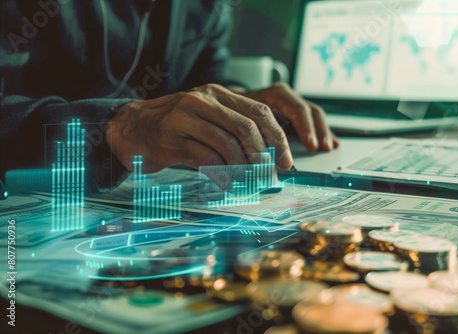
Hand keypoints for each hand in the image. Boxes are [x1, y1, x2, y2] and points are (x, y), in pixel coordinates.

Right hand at [106, 84, 292, 172]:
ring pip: (228, 144)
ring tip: (249, 183)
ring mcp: (186, 117)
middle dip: (264, 156)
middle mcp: (204, 100)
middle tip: (269, 177)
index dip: (277, 138)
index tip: (286, 161)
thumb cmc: (175, 128)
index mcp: (218, 94)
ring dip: (244, 169)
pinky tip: (227, 185)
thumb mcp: (206, 120)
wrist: (131, 129)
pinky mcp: (172, 137)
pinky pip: (207, 158)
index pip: (259, 111)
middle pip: (247, 128)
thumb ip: (233, 131)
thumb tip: (266, 158)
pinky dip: (222, 175)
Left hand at [243, 82, 338, 150]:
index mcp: (276, 94)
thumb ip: (256, 132)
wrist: (232, 103)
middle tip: (322, 148)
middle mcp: (287, 97)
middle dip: (318, 131)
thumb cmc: (236, 111)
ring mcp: (293, 105)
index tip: (310, 145)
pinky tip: (331, 144)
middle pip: (310, 111)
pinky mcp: (295, 115)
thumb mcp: (243, 118)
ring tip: (329, 148)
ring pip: (315, 116)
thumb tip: (267, 153)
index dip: (306, 128)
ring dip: (323, 133)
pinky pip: (313, 122)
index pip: (297, 109)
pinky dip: (321, 133)